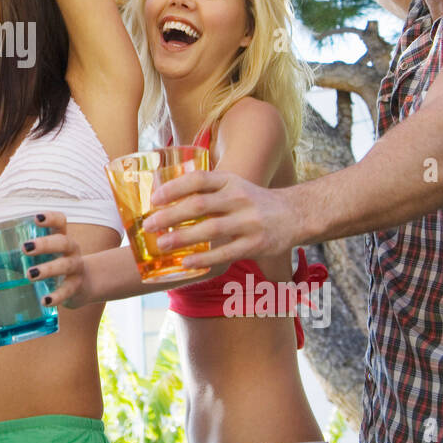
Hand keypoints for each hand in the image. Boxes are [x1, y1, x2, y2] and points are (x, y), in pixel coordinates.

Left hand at [17, 211, 86, 307]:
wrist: (83, 285)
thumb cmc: (52, 265)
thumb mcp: (36, 258)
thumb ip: (10, 258)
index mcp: (60, 237)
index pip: (60, 221)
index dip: (50, 218)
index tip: (36, 218)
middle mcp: (71, 250)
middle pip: (63, 241)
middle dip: (44, 244)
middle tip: (25, 248)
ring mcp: (76, 268)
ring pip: (65, 265)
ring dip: (48, 269)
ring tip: (30, 275)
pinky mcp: (76, 287)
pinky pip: (68, 290)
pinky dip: (56, 296)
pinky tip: (45, 301)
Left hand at [141, 169, 298, 269]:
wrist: (294, 215)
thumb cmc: (252, 201)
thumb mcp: (232, 185)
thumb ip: (206, 190)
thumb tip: (164, 198)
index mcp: (230, 181)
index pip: (198, 179)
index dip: (173, 188)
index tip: (154, 200)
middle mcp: (239, 198)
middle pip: (199, 204)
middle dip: (170, 215)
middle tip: (149, 225)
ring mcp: (248, 222)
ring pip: (211, 229)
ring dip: (183, 238)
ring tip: (162, 245)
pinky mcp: (255, 244)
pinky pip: (225, 253)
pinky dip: (204, 259)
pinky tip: (186, 263)